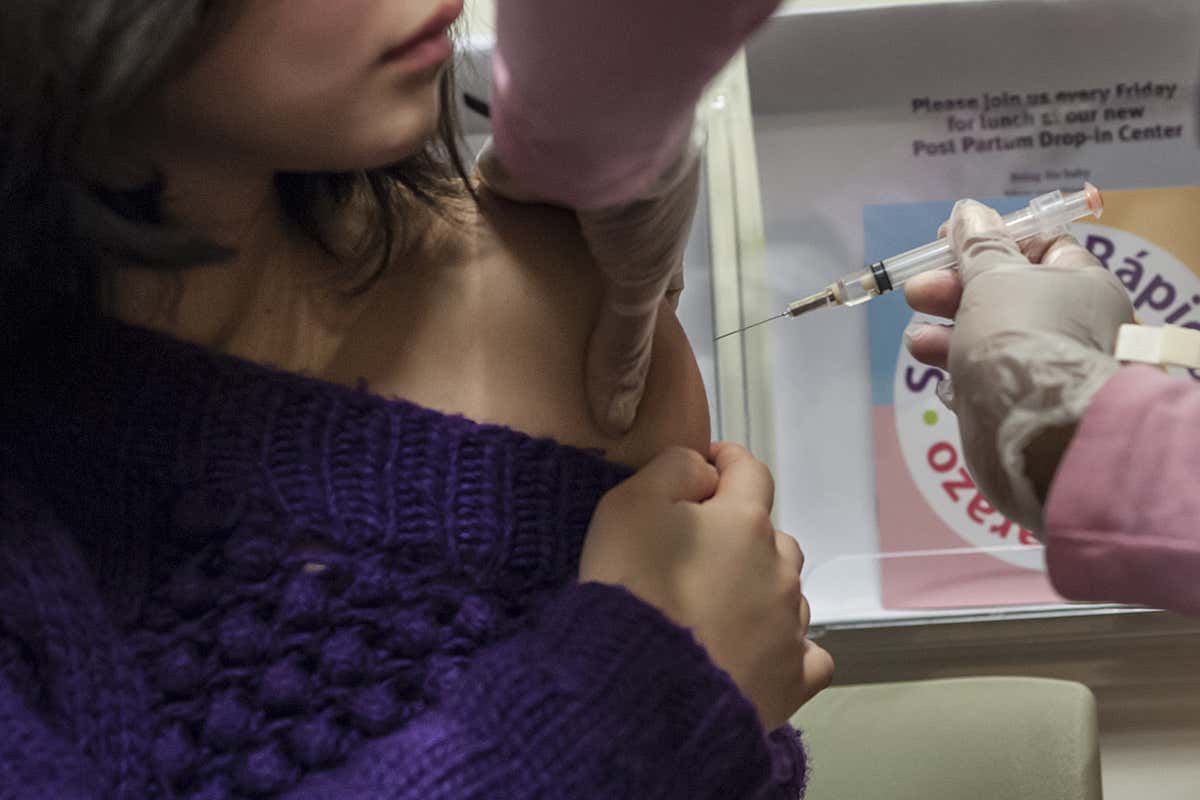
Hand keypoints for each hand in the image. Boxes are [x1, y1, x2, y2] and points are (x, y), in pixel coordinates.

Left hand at [476, 128, 701, 434]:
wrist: (593, 122)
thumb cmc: (640, 203)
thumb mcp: (640, 282)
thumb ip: (624, 349)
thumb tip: (616, 423)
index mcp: (651, 222)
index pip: (648, 275)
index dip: (637, 309)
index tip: (617, 347)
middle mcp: (605, 204)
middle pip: (589, 262)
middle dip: (572, 298)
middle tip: (550, 349)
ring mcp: (558, 190)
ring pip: (541, 242)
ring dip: (527, 271)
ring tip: (503, 329)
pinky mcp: (512, 177)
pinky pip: (495, 215)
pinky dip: (485, 243)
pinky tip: (465, 285)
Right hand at [580, 443, 833, 729]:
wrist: (639, 689)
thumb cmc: (630, 588)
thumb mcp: (629, 505)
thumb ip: (673, 469)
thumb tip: (706, 471)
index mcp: (744, 521)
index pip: (750, 471)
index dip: (727, 462)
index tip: (706, 467)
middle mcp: (779, 569)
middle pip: (772, 536)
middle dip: (741, 535)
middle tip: (697, 554)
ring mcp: (790, 627)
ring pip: (786, 592)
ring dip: (760, 589)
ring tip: (717, 609)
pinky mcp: (792, 680)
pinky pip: (805, 654)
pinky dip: (785, 647)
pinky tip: (758, 652)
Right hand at [904, 200, 1132, 533]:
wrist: (1035, 430)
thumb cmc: (1021, 336)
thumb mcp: (995, 278)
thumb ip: (979, 246)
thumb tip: (969, 212)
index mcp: (1082, 283)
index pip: (1040, 247)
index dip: (992, 239)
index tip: (949, 241)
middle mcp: (1070, 322)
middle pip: (1004, 291)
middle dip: (954, 288)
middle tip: (917, 291)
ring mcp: (1045, 363)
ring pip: (988, 334)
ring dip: (946, 331)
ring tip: (917, 338)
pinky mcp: (1020, 399)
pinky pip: (984, 372)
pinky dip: (957, 367)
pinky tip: (934, 371)